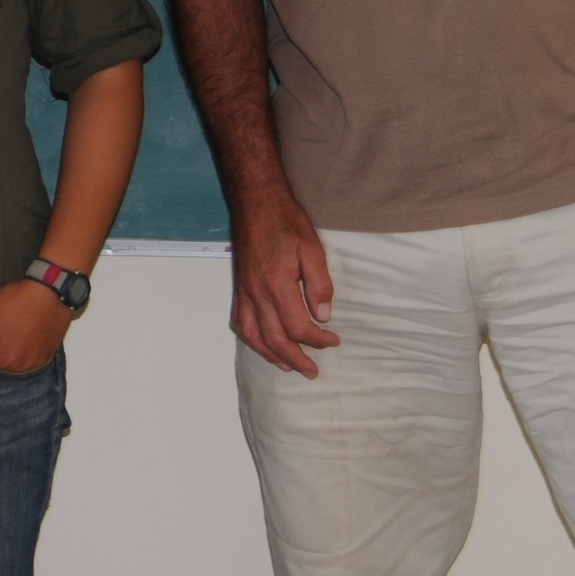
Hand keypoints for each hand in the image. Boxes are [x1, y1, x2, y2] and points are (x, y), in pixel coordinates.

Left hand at [0, 278, 72, 373]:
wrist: (52, 289)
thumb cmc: (16, 298)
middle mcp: (17, 366)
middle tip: (3, 327)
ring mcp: (34, 363)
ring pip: (15, 364)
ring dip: (12, 352)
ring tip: (15, 330)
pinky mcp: (47, 357)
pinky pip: (31, 361)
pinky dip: (27, 352)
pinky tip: (27, 334)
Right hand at [231, 194, 338, 377]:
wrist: (256, 204)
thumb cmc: (286, 223)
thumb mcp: (312, 249)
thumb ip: (319, 285)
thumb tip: (323, 316)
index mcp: (277, 285)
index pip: (298, 326)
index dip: (318, 340)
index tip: (334, 340)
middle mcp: (257, 294)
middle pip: (275, 339)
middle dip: (296, 359)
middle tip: (313, 371)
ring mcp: (245, 292)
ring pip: (254, 336)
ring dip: (272, 355)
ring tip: (288, 366)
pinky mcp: (239, 288)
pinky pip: (241, 322)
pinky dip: (252, 340)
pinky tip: (264, 344)